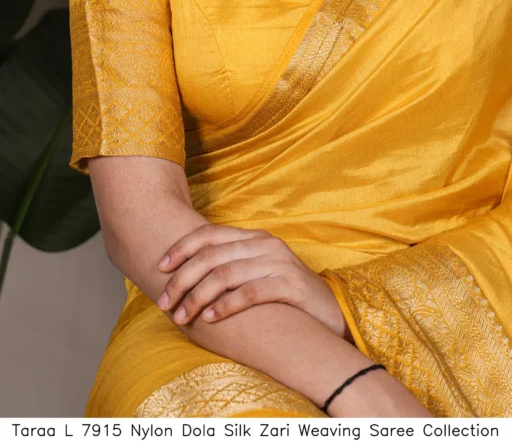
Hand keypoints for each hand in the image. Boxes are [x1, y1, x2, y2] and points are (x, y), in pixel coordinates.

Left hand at [156, 224, 349, 337]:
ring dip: (197, 296)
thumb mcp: (256, 274)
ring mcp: (279, 262)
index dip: (181, 248)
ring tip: (181, 316)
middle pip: (212, 255)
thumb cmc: (284, 297)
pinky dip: (226, 305)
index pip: (210, 234)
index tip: (159, 267)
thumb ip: (229, 268)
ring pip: (226, 274)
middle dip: (182, 278)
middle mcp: (265, 244)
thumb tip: (183, 278)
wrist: (330, 313)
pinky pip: (250, 292)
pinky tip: (210, 318)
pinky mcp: (290, 285)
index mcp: (254, 237)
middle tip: (163, 302)